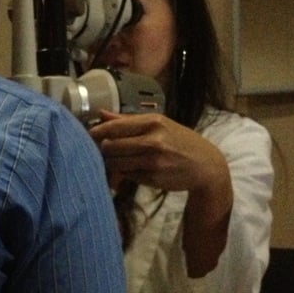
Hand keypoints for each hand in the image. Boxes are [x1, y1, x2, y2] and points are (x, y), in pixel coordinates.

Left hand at [89, 111, 232, 275]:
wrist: (205, 165)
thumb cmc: (180, 141)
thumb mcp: (160, 124)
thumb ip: (128, 120)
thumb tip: (101, 113)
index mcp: (154, 122)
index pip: (115, 126)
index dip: (97, 131)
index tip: (88, 134)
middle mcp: (153, 141)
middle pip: (111, 146)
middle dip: (102, 148)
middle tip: (100, 149)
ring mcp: (152, 161)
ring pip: (116, 162)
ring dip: (110, 162)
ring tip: (113, 159)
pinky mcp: (152, 178)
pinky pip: (126, 175)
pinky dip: (122, 172)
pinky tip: (127, 169)